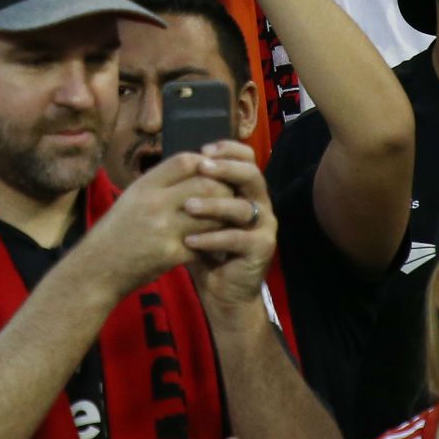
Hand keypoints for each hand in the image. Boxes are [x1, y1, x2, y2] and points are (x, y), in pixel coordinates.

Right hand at [83, 151, 234, 297]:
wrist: (97, 269)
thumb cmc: (116, 232)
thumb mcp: (132, 198)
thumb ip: (160, 183)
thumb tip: (195, 168)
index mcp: (144, 186)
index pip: (184, 161)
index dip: (205, 163)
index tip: (214, 171)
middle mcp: (154, 203)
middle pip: (205, 184)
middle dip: (223, 189)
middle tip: (231, 196)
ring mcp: (164, 229)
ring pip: (212, 214)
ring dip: (225, 217)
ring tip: (230, 219)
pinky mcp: (171, 254)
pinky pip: (206, 243)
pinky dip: (215, 243)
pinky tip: (219, 244)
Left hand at [179, 140, 277, 319]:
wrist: (222, 289)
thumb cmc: (206, 248)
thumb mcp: (197, 216)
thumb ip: (193, 190)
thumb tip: (174, 162)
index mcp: (245, 190)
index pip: (246, 158)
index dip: (228, 149)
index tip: (203, 149)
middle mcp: (259, 203)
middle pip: (252, 175)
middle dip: (225, 168)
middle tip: (201, 168)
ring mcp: (264, 226)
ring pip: (242, 207)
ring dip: (214, 204)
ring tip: (188, 206)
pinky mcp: (262, 248)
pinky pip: (237, 238)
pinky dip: (212, 238)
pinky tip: (190, 240)